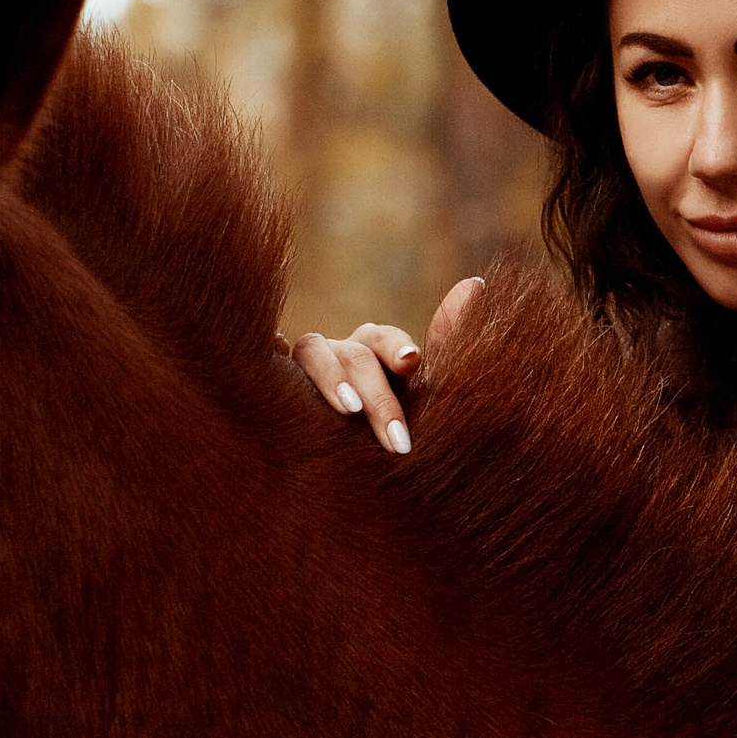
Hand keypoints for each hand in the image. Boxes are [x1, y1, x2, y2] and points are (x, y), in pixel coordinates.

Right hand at [281, 277, 482, 453]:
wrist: (335, 455)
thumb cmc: (383, 415)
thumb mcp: (417, 391)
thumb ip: (446, 340)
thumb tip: (475, 282)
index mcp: (371, 350)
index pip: (384, 339)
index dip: (397, 348)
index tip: (412, 362)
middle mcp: (336, 350)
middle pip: (356, 355)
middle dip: (379, 396)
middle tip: (399, 439)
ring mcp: (298, 366)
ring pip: (311, 352)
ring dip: (330, 378)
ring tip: (350, 411)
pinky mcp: (270, 384)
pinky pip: (261, 366)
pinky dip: (264, 358)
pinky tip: (269, 358)